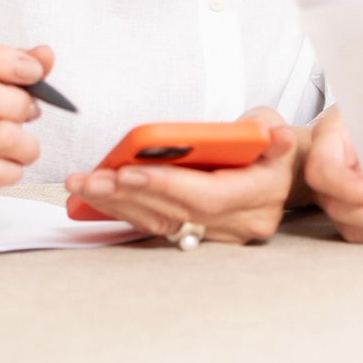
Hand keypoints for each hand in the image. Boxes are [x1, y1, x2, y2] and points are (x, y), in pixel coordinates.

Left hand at [63, 107, 296, 244]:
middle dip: (130, 194)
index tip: (128, 170)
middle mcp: (245, 221)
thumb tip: (275, 137)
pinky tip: (95, 197)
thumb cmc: (267, 142)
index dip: (168, 185)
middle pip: (179, 212)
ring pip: (163, 224)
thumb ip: (267, 131)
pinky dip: (126, 210)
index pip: (209, 195)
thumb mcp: (269, 125)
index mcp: (264, 191)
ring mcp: (223, 235)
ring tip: (82, 184)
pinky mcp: (201, 237)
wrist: (280, 172)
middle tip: (90, 178)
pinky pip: (159, 226)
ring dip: (119, 204)